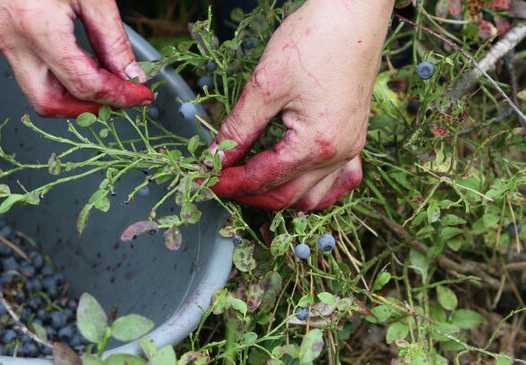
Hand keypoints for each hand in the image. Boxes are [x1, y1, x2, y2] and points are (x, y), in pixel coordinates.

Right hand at [0, 0, 153, 116]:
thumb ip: (114, 42)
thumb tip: (131, 77)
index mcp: (35, 24)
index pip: (81, 83)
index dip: (116, 96)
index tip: (140, 96)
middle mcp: (12, 37)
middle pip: (48, 102)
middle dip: (87, 108)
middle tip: (119, 101)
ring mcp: (4, 38)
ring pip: (37, 93)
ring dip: (75, 98)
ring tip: (106, 86)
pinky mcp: (5, 36)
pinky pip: (33, 74)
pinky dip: (62, 80)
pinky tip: (86, 70)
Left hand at [210, 0, 392, 210]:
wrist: (353, 14)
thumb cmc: (313, 40)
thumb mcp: (265, 85)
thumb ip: (239, 127)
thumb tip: (215, 157)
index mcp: (316, 144)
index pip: (263, 178)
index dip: (229, 182)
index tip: (206, 179)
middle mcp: (338, 154)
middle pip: (286, 196)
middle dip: (249, 194)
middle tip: (221, 182)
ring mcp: (350, 148)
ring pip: (313, 197)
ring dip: (280, 197)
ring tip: (251, 185)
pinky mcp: (354, 137)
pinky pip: (341, 181)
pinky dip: (316, 189)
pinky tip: (299, 183)